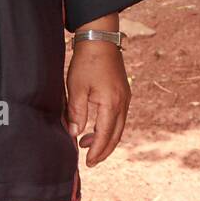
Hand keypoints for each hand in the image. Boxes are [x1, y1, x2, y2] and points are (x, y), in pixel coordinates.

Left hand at [64, 41, 129, 166]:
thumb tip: (74, 134)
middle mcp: (123, 102)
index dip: (97, 151)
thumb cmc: (86, 61)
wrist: (100, 38)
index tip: (87, 162)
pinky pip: (119, 116)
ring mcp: (125, 97)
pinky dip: (108, 126)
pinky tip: (95, 127)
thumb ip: (76, 113)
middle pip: (116, 135)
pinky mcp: (123, 91)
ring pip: (118, 126)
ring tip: (86, 143)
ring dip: (105, 138)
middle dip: (104, 150)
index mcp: (111, 103)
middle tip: (91, 161)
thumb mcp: (76, 88)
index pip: (105, 135)